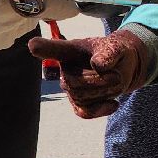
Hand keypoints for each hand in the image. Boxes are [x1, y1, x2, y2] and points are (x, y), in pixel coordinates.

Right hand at [28, 30, 150, 118]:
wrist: (124, 67)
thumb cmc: (115, 52)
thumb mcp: (117, 46)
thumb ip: (110, 52)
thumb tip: (98, 64)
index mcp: (71, 50)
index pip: (54, 49)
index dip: (43, 48)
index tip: (33, 45)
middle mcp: (66, 69)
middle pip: (73, 83)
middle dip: (99, 81)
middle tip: (117, 75)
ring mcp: (71, 88)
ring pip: (81, 98)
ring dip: (105, 92)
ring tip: (117, 81)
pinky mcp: (80, 104)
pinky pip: (85, 113)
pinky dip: (100, 110)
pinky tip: (114, 104)